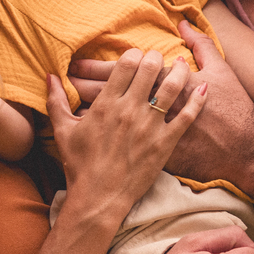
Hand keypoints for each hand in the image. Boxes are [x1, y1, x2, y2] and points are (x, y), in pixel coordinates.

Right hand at [47, 49, 206, 216]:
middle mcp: (129, 110)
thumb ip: (56, 100)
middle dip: (156, 57)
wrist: (98, 198)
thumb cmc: (79, 165)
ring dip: (179, 71)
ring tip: (182, 64)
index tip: (137, 56)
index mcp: (106, 103)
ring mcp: (149, 126)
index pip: (126, 64)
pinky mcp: (165, 143)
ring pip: (171, 88)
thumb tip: (49, 75)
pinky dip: (197, 100)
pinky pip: (187, 117)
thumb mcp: (63, 130)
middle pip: (150, 69)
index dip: (134, 54)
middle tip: (159, 57)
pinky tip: (204, 88)